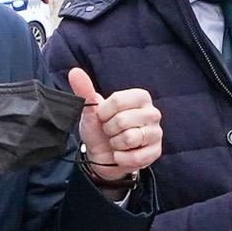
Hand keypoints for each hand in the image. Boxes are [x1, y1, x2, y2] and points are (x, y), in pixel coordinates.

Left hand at [70, 67, 161, 187]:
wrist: (101, 155)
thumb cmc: (99, 129)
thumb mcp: (91, 110)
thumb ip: (85, 90)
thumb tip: (75, 72)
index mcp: (140, 97)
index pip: (118, 101)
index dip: (103, 113)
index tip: (102, 117)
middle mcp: (152, 113)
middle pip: (122, 120)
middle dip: (109, 130)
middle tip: (110, 131)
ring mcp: (156, 133)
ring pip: (130, 138)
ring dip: (115, 144)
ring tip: (117, 142)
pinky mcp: (156, 152)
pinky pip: (135, 157)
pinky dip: (121, 158)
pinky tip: (121, 154)